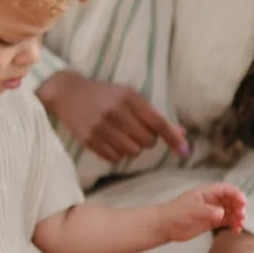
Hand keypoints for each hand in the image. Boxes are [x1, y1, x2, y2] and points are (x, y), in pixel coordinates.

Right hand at [38, 71, 188, 161]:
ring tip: (121, 136)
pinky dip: (117, 154)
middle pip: (146, 142)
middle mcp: (116, 112)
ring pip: (131, 152)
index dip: (172, 138)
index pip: (158, 123)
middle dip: (146, 140)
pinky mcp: (89, 140)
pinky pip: (114, 158)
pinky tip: (110, 142)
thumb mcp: (129, 97)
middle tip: (135, 131)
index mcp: (129, 98)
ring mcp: (101, 128)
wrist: (68, 94)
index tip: (184, 151)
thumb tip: (181, 134)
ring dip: (131, 148)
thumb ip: (154, 116)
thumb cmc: (104, 95)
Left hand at [162, 183, 246, 241]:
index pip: (226, 189)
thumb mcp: (192, 210)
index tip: (242, 202)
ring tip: (240, 225)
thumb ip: (208, 211)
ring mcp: (212, 211)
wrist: (165, 226)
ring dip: (238, 217)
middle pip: (231, 200)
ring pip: (231, 211)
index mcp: (206, 193)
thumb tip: (222, 213)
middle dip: (239, 207)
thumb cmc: (176, 213)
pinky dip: (233, 224)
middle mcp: (212, 201)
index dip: (236, 194)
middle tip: (241, 215)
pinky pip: (226, 221)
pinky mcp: (211, 222)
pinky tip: (236, 230)